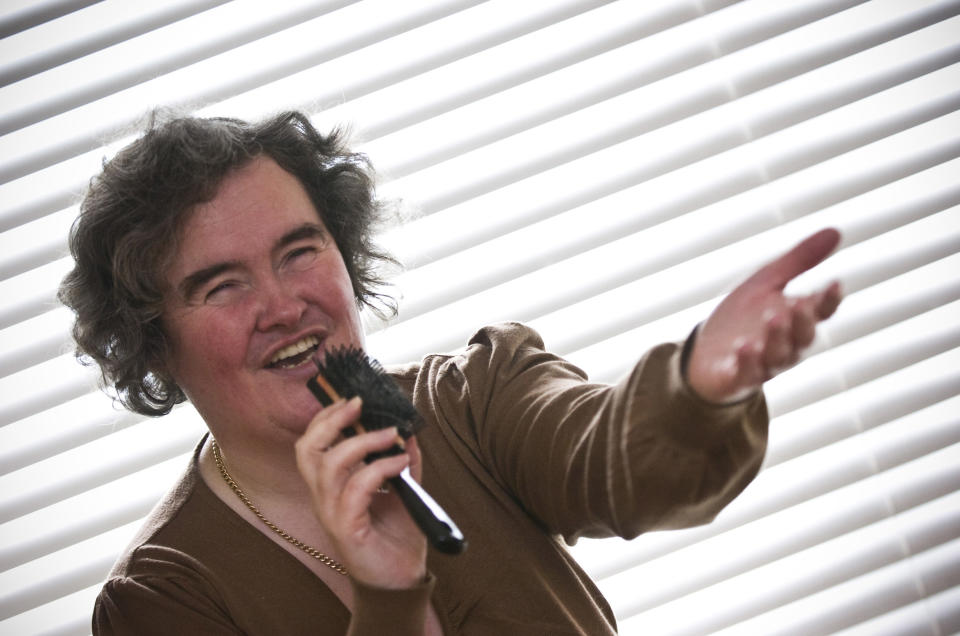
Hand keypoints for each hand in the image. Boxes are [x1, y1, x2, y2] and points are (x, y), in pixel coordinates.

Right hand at [295, 397, 426, 587]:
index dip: (326, 418)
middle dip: (330, 421)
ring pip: (328, 466)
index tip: (353, 399)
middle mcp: (324, 498)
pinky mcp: (346, 529)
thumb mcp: (404, 490)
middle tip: (359, 404)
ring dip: (362, 443)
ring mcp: (332, 514)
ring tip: (391, 434)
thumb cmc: (397, 536)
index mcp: (330, 486)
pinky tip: (400, 463)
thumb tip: (409, 432)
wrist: (403, 578)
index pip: (312, 444)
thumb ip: (404, 461)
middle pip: (307, 450)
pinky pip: (355, 489)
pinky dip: (378, 469)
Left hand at [686, 228, 842, 403]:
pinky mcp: (738, 377)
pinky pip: (747, 373)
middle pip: (804, 337)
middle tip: (798, 304)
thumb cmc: (742, 318)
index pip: (822, 311)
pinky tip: (743, 347)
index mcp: (796, 320)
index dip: (830, 299)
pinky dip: (747, 362)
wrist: (705, 352)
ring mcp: (763, 363)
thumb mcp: (766, 282)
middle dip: (802, 321)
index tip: (835, 282)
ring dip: (777, 339)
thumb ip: (798, 261)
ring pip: (779, 356)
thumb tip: (835, 231)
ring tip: (772, 320)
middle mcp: (786, 345)